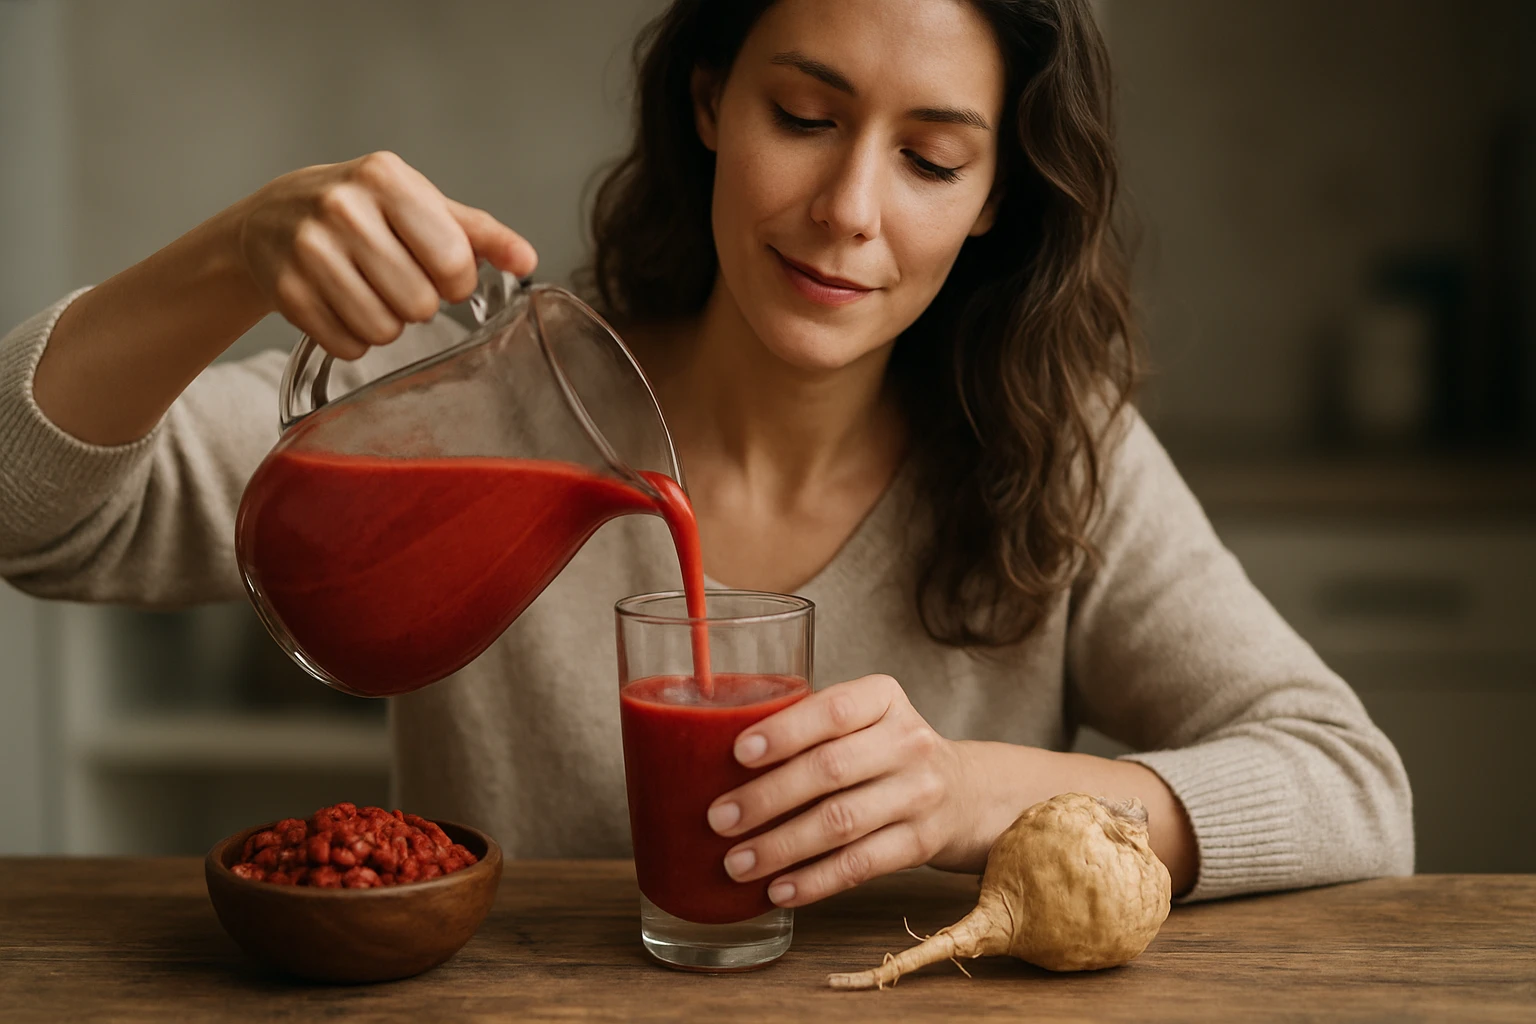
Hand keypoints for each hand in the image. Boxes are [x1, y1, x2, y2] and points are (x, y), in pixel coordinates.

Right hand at [234, 151, 537, 359]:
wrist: (272, 218)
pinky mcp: (286, 291)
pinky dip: (353, 338)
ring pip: (383, 330)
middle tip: (397, 280)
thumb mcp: (420, 206)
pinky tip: (341, 305)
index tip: (442, 272)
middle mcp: (343, 208)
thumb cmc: (361, 211)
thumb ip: (478, 234)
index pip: (452, 259)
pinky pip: (348, 346)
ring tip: (370, 292)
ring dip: (387, 324)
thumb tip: (526, 260)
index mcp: (385, 179)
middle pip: (419, 303)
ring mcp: (309, 250)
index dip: (457, 280)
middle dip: (418, 303)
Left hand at [706, 674, 985, 907]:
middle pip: (830, 770)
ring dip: (782, 847)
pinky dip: (814, 881)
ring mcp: (919, 794)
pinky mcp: (921, 842)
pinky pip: (860, 865)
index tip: (738, 753)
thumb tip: (710, 753)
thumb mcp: (862, 719)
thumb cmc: (883, 750)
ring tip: (736, 863)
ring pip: (841, 823)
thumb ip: (807, 726)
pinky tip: (778, 890)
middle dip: (767, 797)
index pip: (833, 710)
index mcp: (884, 698)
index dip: (785, 732)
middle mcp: (908, 741)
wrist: (964, 791)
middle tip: (719, 819)